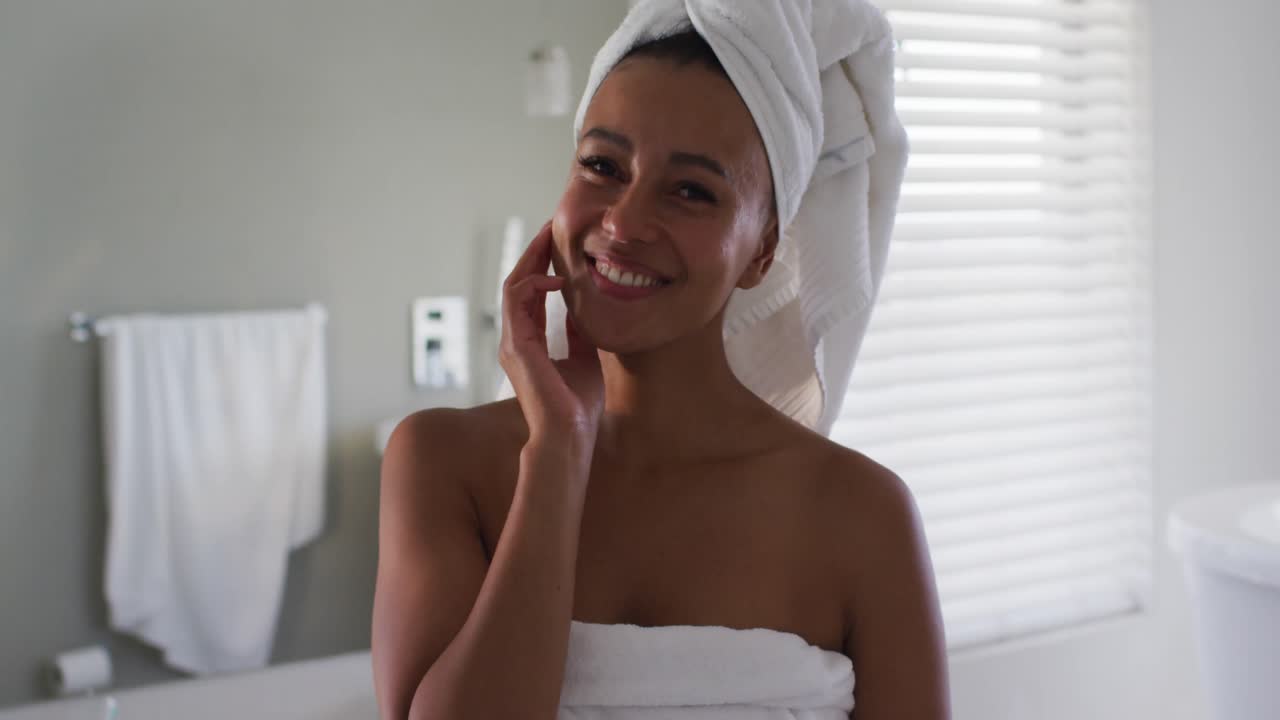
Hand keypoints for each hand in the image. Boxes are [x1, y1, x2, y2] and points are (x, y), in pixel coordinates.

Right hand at [498, 221, 603, 449]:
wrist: (570, 433)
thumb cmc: (577, 405)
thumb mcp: (585, 358)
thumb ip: (578, 334)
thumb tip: (582, 311)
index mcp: (529, 342)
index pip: (531, 294)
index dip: (543, 267)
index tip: (558, 245)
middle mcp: (515, 339)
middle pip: (518, 284)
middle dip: (534, 255)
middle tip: (550, 228)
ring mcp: (512, 342)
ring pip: (512, 287)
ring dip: (531, 260)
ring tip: (549, 238)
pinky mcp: (516, 346)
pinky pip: (517, 302)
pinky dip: (534, 284)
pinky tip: (556, 277)